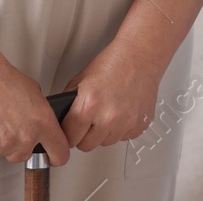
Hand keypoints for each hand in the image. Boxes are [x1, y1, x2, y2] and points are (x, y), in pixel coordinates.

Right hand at [0, 54, 70, 164]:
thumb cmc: (5, 79)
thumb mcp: (35, 93)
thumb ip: (42, 115)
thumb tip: (42, 127)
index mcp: (43, 123)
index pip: (60, 154)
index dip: (56, 156)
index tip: (52, 155)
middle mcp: (26, 136)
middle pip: (26, 156)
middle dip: (22, 146)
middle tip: (14, 127)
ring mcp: (5, 143)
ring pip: (7, 153)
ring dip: (4, 143)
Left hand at [60, 35, 164, 151]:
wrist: (140, 56)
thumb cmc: (113, 63)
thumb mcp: (81, 79)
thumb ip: (70, 103)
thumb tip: (61, 120)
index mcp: (89, 104)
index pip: (69, 138)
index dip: (68, 132)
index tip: (71, 130)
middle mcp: (108, 117)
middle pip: (86, 146)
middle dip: (84, 135)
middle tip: (88, 121)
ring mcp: (126, 123)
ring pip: (105, 143)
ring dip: (103, 133)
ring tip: (107, 112)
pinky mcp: (139, 126)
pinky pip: (123, 138)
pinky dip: (121, 129)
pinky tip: (121, 112)